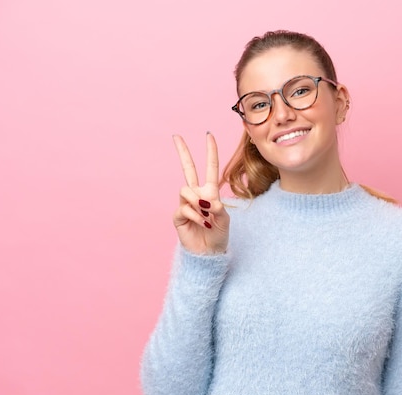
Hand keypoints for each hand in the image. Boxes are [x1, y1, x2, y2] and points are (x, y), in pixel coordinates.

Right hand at [172, 133, 228, 253]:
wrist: (208, 253)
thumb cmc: (219, 236)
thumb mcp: (225, 220)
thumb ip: (218, 208)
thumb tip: (206, 201)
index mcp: (210, 192)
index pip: (210, 168)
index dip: (210, 152)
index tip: (208, 135)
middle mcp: (197, 195)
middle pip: (188, 169)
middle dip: (183, 152)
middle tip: (176, 136)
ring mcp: (186, 204)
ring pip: (186, 189)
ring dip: (197, 202)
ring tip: (206, 216)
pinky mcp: (178, 215)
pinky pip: (184, 208)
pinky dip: (196, 216)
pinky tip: (202, 223)